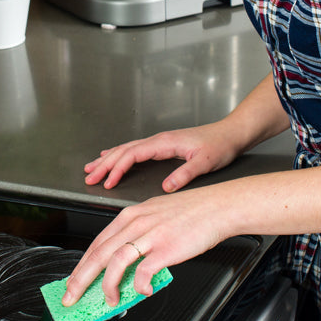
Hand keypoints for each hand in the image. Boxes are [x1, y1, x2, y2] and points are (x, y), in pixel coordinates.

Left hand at [62, 188, 227, 306]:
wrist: (219, 207)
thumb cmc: (191, 212)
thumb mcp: (154, 215)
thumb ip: (136, 236)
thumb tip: (123, 263)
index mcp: (128, 216)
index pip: (96, 244)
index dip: (80, 266)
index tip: (72, 282)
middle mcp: (135, 224)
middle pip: (98, 255)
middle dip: (80, 280)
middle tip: (72, 297)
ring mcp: (150, 235)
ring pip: (115, 262)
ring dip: (107, 286)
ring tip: (109, 301)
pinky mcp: (166, 248)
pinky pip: (143, 271)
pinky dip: (139, 285)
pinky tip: (143, 292)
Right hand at [84, 122, 242, 192]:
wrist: (231, 134)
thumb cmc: (220, 145)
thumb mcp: (205, 162)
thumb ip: (184, 174)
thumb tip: (167, 187)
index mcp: (164, 143)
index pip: (132, 155)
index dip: (117, 169)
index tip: (107, 182)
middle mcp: (158, 140)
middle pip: (123, 150)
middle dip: (104, 164)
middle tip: (88, 175)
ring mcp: (159, 141)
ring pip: (126, 149)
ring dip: (107, 159)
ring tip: (91, 167)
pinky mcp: (163, 145)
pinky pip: (134, 149)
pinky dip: (119, 154)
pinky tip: (112, 157)